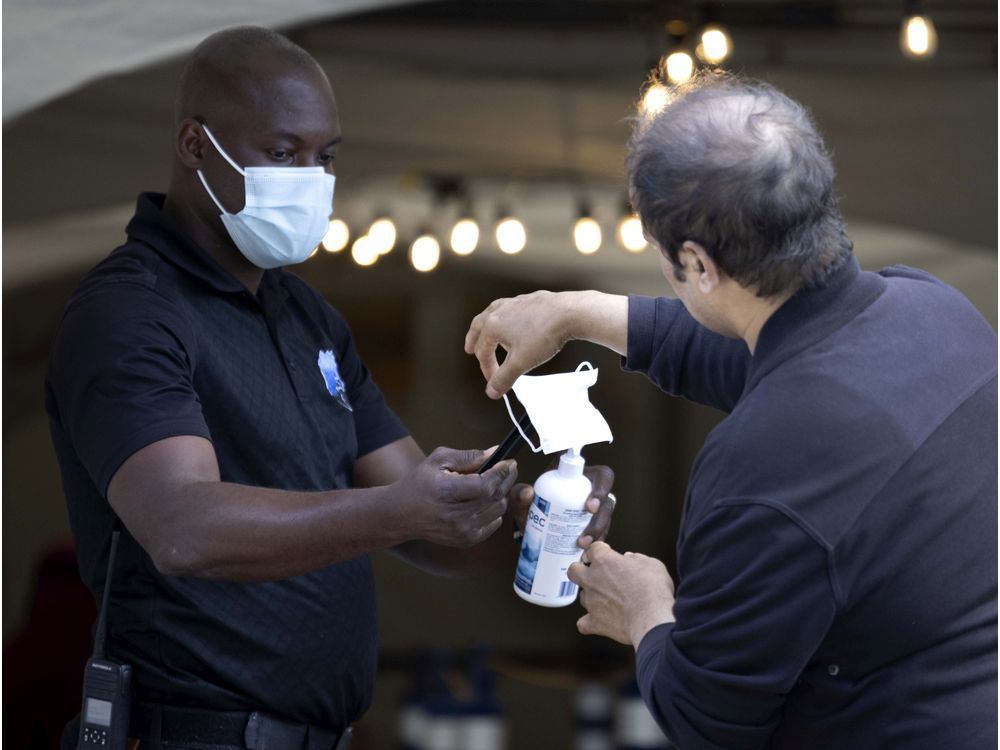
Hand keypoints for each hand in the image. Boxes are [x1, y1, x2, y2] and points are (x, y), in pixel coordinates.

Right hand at [398, 447, 517, 547]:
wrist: (403, 513)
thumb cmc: (420, 482)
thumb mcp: (438, 460)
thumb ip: (468, 456)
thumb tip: (495, 453)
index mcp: (446, 492)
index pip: (486, 485)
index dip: (502, 472)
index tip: (509, 462)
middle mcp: (455, 515)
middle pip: (495, 497)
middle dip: (507, 480)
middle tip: (509, 468)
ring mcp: (462, 531)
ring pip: (498, 509)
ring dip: (501, 494)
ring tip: (495, 482)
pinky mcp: (466, 540)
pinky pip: (494, 522)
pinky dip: (494, 509)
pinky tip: (485, 500)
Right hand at [464, 290, 573, 398]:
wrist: (568, 313)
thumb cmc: (544, 334)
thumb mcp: (521, 363)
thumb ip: (504, 378)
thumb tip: (492, 390)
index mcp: (492, 326)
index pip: (482, 351)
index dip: (486, 369)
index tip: (494, 380)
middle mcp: (500, 311)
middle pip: (479, 326)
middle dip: (474, 339)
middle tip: (470, 348)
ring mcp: (514, 303)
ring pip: (493, 313)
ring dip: (488, 325)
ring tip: (489, 333)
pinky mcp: (529, 300)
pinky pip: (511, 308)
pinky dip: (506, 317)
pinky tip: (514, 322)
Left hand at [505, 464, 615, 547]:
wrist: (531, 524)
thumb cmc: (532, 505)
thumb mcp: (522, 498)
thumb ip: (519, 493)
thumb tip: (528, 494)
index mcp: (580, 477)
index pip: (602, 476)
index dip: (602, 489)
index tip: (590, 506)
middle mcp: (592, 493)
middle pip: (607, 504)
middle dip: (600, 521)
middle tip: (585, 536)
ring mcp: (595, 512)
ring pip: (606, 522)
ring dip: (597, 536)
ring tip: (581, 548)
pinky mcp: (594, 528)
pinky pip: (601, 536)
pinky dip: (594, 545)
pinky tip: (584, 554)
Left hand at [567, 542, 675, 647]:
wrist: (652, 618)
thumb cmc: (653, 590)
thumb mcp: (652, 564)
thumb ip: (637, 559)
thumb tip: (630, 559)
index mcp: (605, 561)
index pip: (593, 549)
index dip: (599, 550)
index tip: (605, 552)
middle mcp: (592, 579)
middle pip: (574, 570)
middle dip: (580, 570)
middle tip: (592, 573)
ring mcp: (591, 601)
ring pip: (582, 596)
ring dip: (591, 597)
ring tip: (604, 600)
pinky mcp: (594, 622)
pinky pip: (583, 623)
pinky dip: (589, 623)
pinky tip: (597, 621)